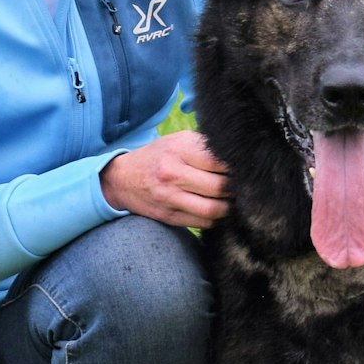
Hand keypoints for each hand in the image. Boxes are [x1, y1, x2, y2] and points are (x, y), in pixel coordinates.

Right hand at [100, 130, 229, 228]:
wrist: (122, 179)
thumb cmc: (158, 157)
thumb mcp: (177, 141)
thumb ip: (204, 146)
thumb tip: (236, 155)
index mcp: (179, 149)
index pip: (219, 161)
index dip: (236, 168)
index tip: (241, 169)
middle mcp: (173, 173)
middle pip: (219, 186)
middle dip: (234, 188)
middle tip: (240, 187)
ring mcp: (170, 197)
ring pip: (213, 209)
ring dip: (227, 207)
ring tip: (230, 200)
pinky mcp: (168, 217)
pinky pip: (202, 223)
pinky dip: (214, 219)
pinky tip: (215, 210)